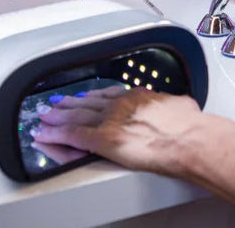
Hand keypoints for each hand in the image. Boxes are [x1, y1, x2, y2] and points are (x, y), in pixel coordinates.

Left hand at [32, 85, 204, 176]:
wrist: (188, 138)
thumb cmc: (191, 125)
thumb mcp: (182, 105)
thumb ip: (173, 104)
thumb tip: (181, 105)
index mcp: (139, 96)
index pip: (108, 95)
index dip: (92, 96)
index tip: (84, 97)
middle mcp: (121, 105)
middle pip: (87, 103)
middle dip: (68, 104)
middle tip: (53, 104)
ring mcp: (110, 121)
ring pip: (76, 116)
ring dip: (57, 117)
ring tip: (44, 118)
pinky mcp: (103, 139)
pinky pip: (73, 136)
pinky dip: (56, 136)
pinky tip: (44, 136)